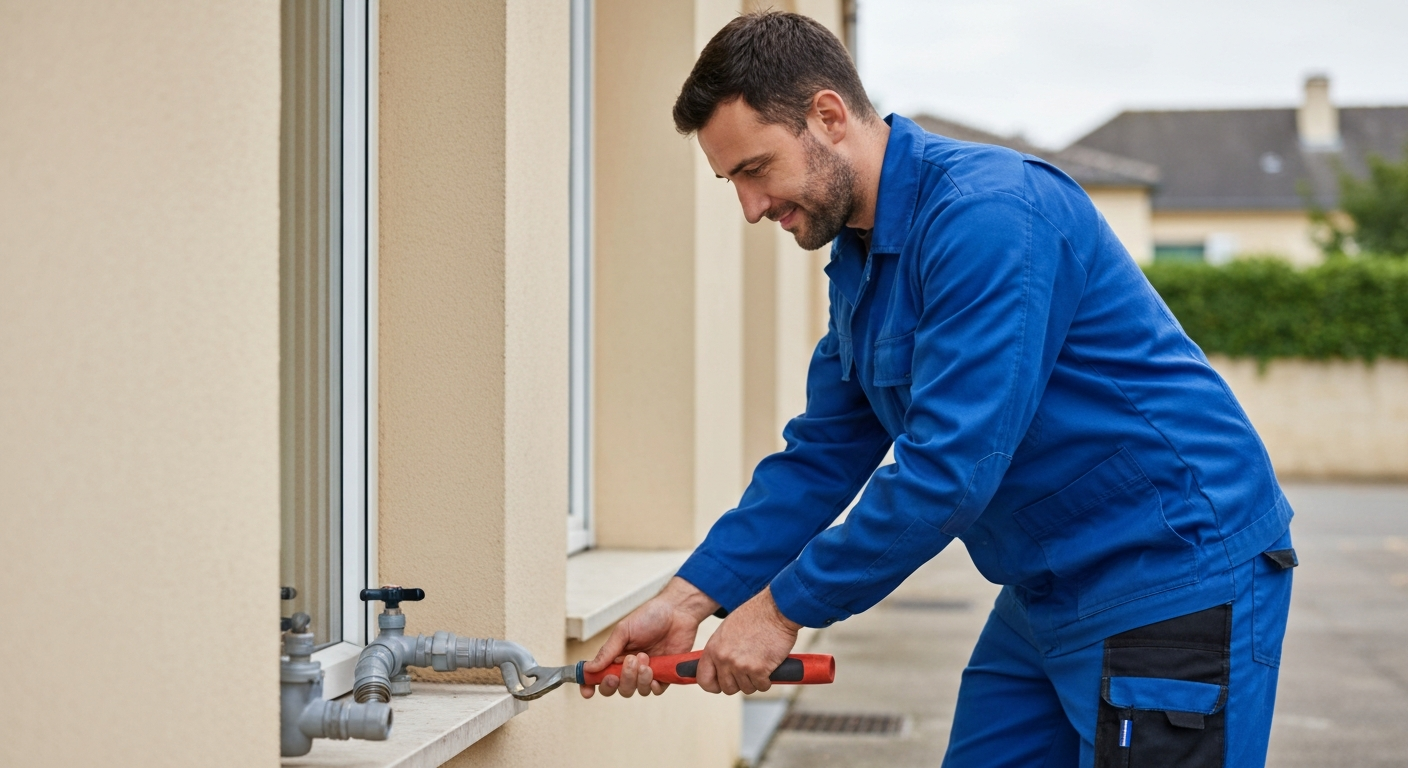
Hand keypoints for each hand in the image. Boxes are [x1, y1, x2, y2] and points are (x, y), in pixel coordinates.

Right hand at [579, 577, 717, 698]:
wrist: (677, 612)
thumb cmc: (649, 616)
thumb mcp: (624, 631)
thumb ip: (607, 652)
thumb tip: (589, 668)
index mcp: (616, 656)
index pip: (600, 676)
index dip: (590, 686)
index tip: (587, 692)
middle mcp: (630, 668)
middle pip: (618, 688)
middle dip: (621, 679)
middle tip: (630, 661)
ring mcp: (647, 673)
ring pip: (636, 691)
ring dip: (639, 678)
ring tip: (646, 657)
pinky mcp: (665, 675)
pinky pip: (655, 691)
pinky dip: (653, 686)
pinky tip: (654, 672)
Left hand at [697, 586, 799, 694]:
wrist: (775, 610)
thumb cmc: (755, 616)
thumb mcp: (727, 630)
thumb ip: (721, 649)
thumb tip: (720, 666)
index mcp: (713, 648)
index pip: (704, 679)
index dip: (714, 685)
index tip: (721, 685)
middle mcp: (724, 659)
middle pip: (727, 688)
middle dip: (739, 683)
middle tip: (748, 671)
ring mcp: (741, 665)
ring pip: (746, 689)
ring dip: (755, 681)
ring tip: (760, 664)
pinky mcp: (759, 670)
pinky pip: (762, 686)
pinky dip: (767, 680)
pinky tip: (769, 666)